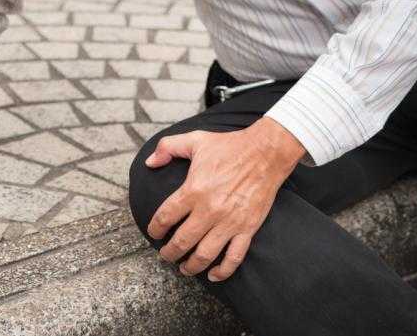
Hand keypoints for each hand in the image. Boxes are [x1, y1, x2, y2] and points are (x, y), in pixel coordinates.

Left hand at [145, 117, 304, 281]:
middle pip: (182, 241)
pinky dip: (223, 271)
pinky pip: (234, 257)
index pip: (166, 217)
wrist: (267, 152)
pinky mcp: (247, 228)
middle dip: (169, 253)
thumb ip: (168, 147)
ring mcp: (229, 221)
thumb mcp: (194, 140)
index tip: (153, 233)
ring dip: (191, 266)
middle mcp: (209, 209)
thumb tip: (149, 162)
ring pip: (204, 254)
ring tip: (184, 268)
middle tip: (165, 255)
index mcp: (194, 190)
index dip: (155, 228)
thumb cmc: (230, 146)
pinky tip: (213, 275)